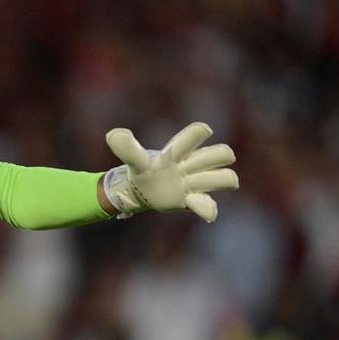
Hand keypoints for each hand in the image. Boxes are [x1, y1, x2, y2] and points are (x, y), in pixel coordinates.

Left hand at [103, 122, 238, 222]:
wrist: (140, 192)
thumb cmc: (141, 172)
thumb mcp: (134, 161)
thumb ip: (127, 149)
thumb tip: (113, 134)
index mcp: (178, 152)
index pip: (194, 136)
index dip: (199, 133)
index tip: (203, 131)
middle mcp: (192, 165)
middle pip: (221, 154)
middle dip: (216, 156)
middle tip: (194, 166)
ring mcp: (195, 183)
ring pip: (225, 178)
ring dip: (219, 181)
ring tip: (195, 189)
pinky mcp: (192, 201)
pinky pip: (208, 205)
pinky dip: (207, 208)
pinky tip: (192, 203)